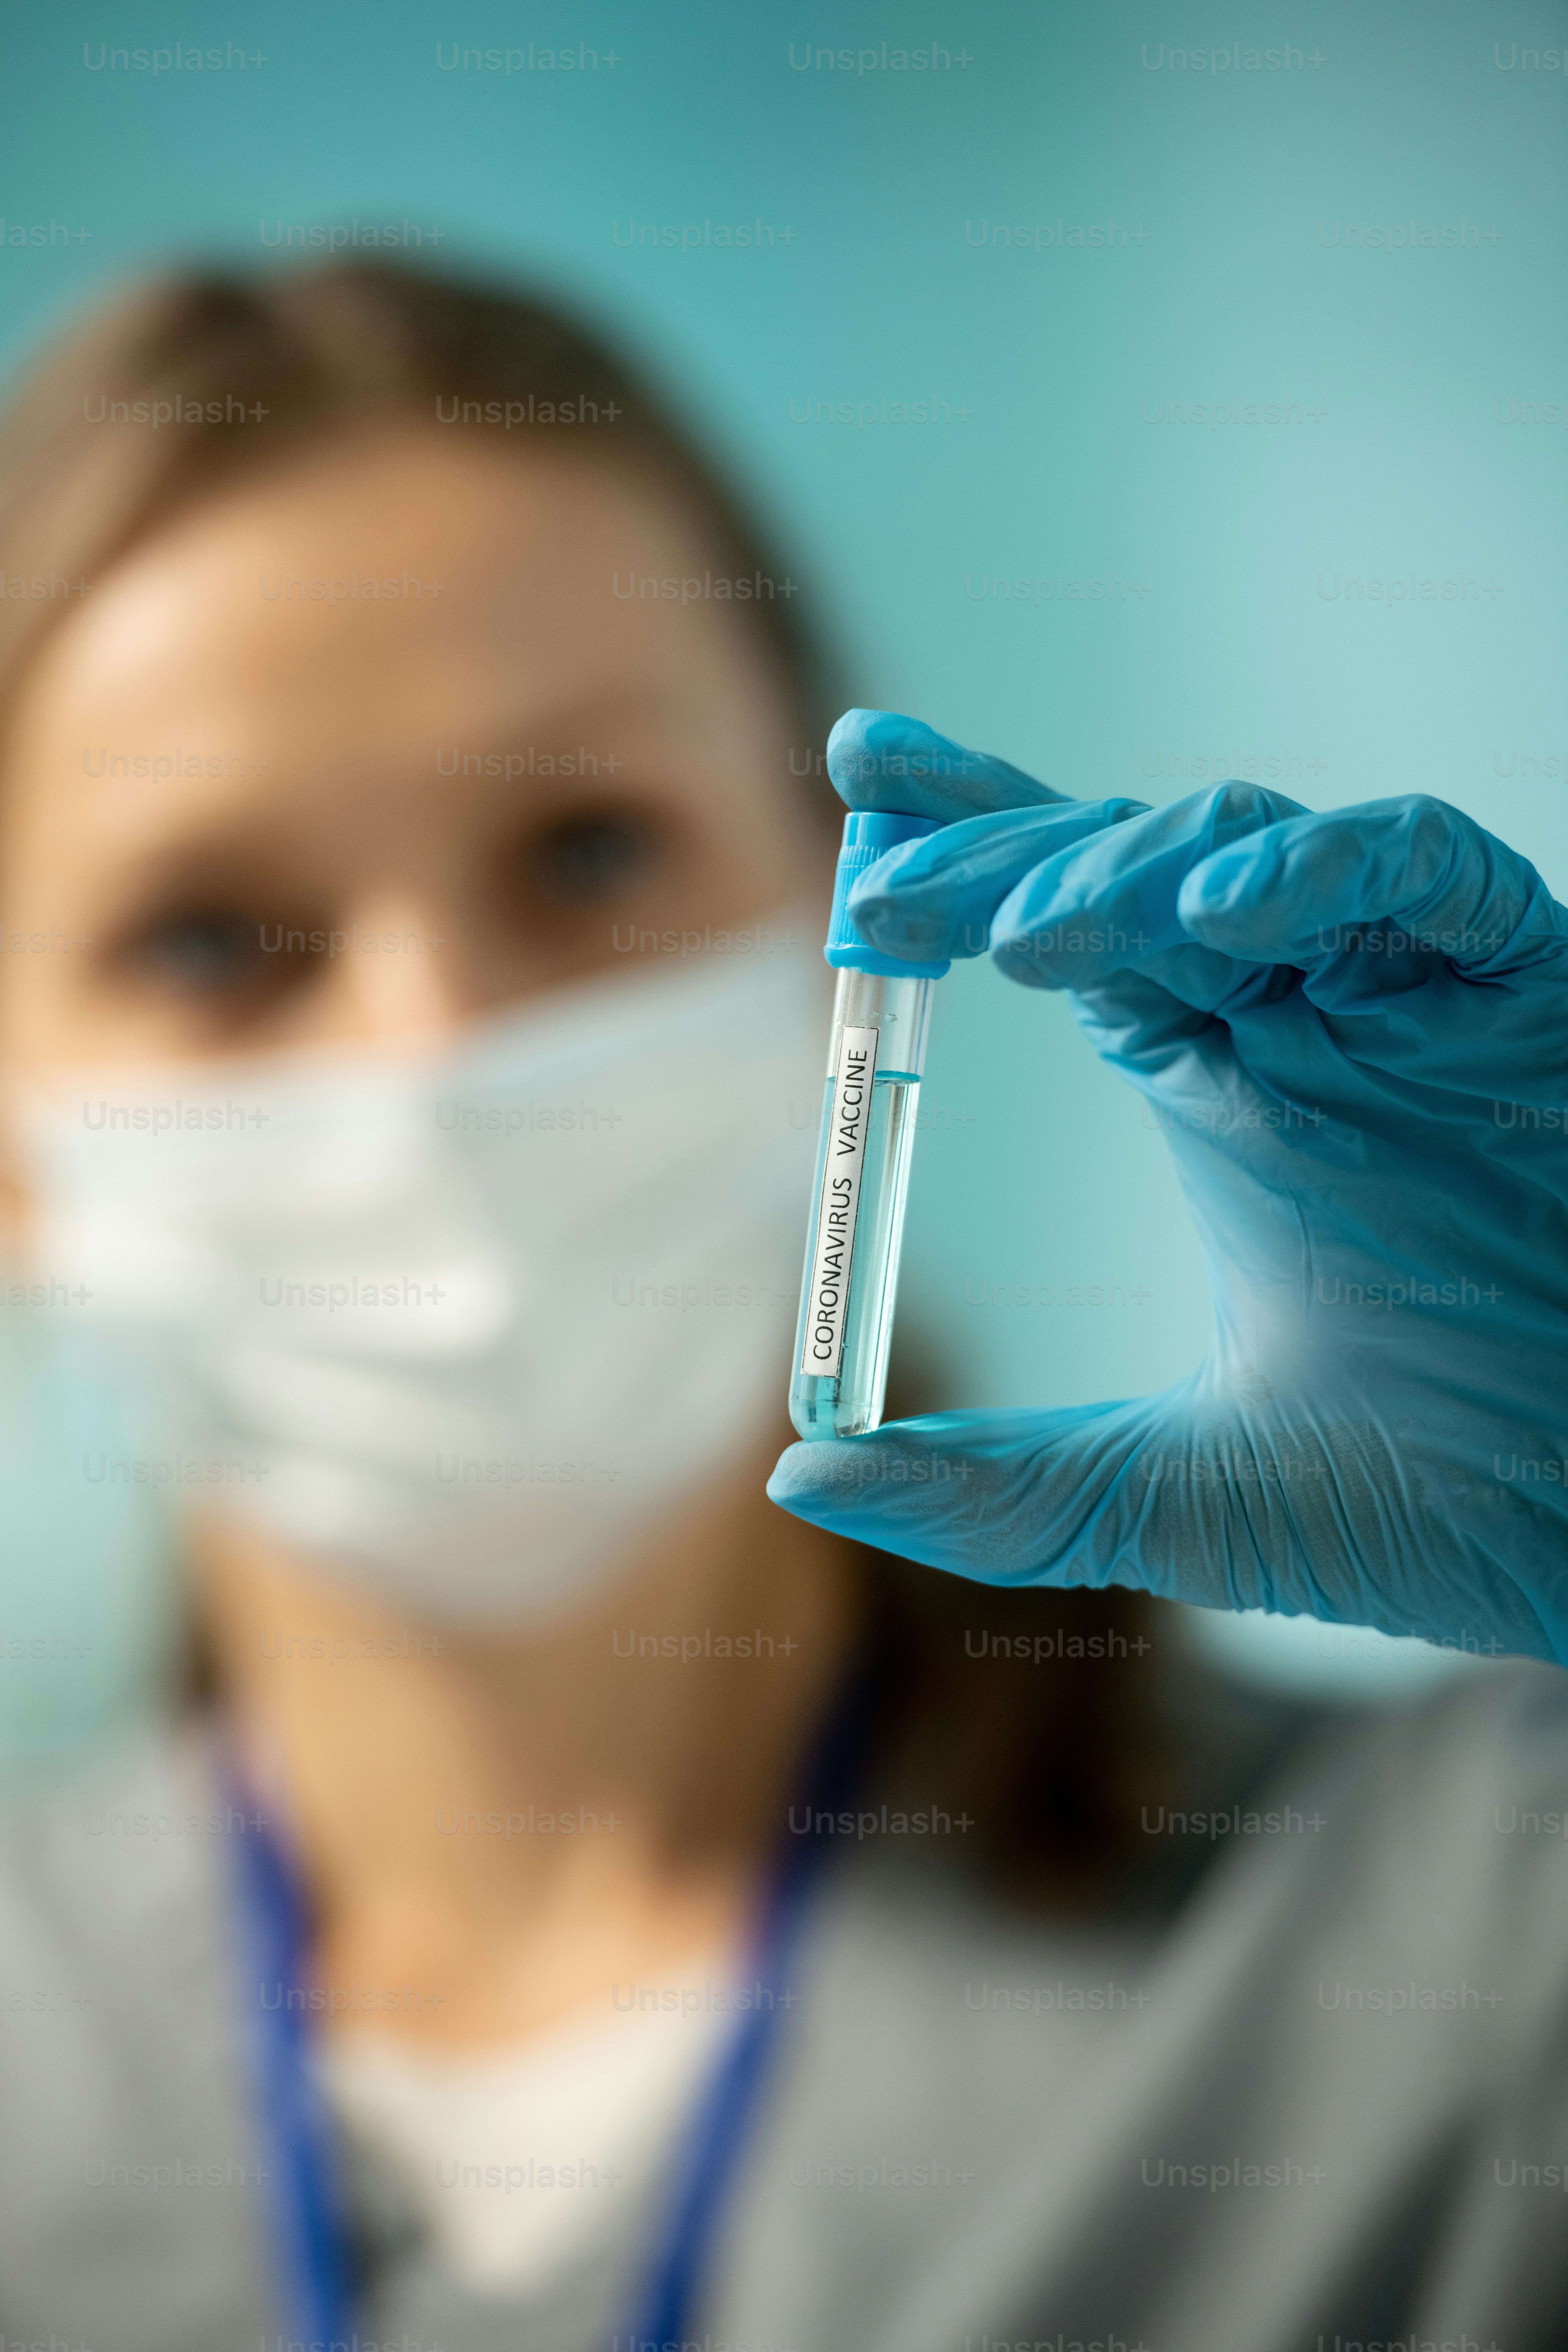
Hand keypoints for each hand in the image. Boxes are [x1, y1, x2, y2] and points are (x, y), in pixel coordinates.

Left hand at [769, 711, 1567, 1664]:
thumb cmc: (1433, 1504)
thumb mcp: (1175, 1498)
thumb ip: (997, 1490)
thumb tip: (804, 1479)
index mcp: (1225, 1086)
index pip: (1069, 923)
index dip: (971, 842)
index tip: (862, 781)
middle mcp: (1308, 1018)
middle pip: (1131, 869)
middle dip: (1002, 858)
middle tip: (882, 898)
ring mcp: (1416, 996)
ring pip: (1252, 851)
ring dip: (1131, 872)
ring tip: (1028, 938)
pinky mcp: (1526, 987)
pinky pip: (1429, 872)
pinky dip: (1329, 868)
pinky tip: (1226, 909)